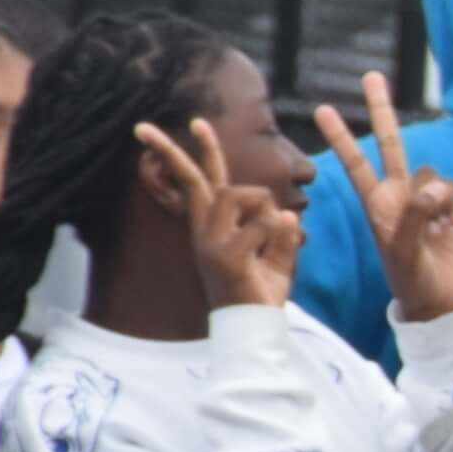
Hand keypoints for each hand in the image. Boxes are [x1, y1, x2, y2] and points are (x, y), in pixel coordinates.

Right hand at [135, 117, 301, 312]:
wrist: (253, 329)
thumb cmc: (261, 296)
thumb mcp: (275, 259)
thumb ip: (279, 234)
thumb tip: (286, 213)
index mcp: (214, 229)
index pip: (205, 183)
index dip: (202, 152)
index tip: (194, 122)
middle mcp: (205, 231)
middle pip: (199, 181)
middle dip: (179, 150)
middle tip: (166, 122)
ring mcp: (211, 241)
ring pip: (239, 194)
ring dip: (262, 207)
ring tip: (267, 238)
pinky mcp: (225, 254)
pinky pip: (261, 225)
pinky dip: (275, 237)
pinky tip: (268, 258)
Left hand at [315, 72, 452, 323]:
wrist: (442, 303)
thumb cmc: (411, 281)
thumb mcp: (401, 251)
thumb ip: (413, 215)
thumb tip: (431, 186)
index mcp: (377, 206)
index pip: (355, 164)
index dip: (342, 137)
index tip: (323, 109)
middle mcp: (398, 197)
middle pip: (390, 144)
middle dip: (381, 111)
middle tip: (370, 77)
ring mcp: (426, 202)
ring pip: (428, 172)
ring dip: (433, 192)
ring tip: (433, 224)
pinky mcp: (452, 210)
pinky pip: (450, 187)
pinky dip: (449, 201)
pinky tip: (447, 223)